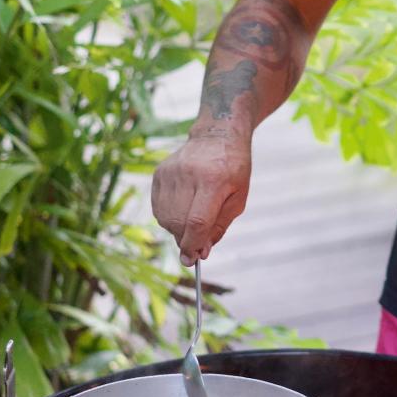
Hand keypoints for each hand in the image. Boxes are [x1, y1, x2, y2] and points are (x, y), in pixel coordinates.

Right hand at [151, 130, 251, 264]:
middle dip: (186, 240)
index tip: (192, 260)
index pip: (197, 221)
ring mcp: (170, 172)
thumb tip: (202, 252)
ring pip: (165, 217)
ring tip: (192, 221)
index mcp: (213, 180)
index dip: (193, 245)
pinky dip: (168, 217)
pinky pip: (158, 207)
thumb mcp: (238, 199)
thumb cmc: (233, 169)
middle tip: (196, 245)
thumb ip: (219, 226)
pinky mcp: (159, 172)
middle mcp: (188, 174)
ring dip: (177, 230)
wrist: (217, 135)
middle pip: (178, 222)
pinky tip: (182, 209)